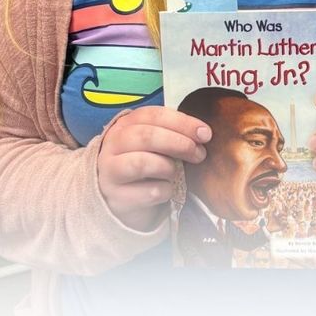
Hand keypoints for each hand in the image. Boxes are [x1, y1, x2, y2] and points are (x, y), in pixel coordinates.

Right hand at [97, 106, 209, 231]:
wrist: (124, 200)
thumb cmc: (145, 166)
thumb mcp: (155, 145)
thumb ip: (174, 134)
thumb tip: (202, 134)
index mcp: (125, 125)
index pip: (153, 115)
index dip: (182, 122)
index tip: (205, 133)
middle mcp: (113, 145)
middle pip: (146, 136)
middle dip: (179, 143)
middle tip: (198, 154)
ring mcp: (110, 172)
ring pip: (142, 163)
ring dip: (169, 167)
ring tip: (176, 173)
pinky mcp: (116, 198)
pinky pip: (149, 192)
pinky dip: (165, 191)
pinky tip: (167, 190)